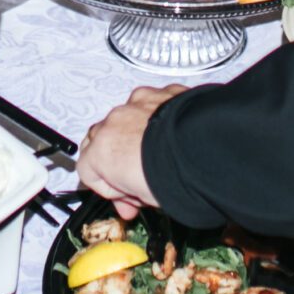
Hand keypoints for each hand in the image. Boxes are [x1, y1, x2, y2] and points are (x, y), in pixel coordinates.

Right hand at [78, 83, 192, 217]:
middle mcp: (114, 122)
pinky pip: (150, 105)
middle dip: (114, 159)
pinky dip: (156, 118)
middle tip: (135, 181)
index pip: (87, 172)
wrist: (205, 148)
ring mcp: (137, 103)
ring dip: (134, 135)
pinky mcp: (161, 93)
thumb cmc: (174, 175)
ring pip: (124, 118)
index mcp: (101, 151)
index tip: (126, 201)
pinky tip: (172, 136)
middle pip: (100, 141)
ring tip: (157, 157)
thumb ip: (129, 196)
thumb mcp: (143, 199)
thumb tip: (131, 200)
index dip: (108, 191)